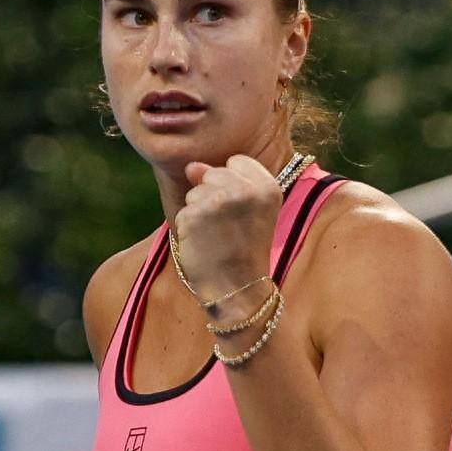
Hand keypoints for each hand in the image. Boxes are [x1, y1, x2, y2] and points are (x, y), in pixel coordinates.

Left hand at [172, 155, 281, 300]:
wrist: (238, 289)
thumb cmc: (244, 250)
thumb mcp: (248, 211)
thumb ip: (224, 181)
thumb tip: (191, 166)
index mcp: (268, 186)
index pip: (237, 161)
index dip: (232, 183)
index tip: (241, 211)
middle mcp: (245, 189)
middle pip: (213, 173)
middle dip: (213, 196)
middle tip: (229, 228)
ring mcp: (218, 201)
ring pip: (195, 192)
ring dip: (199, 212)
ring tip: (217, 236)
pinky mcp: (195, 215)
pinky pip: (183, 211)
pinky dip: (188, 228)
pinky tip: (204, 244)